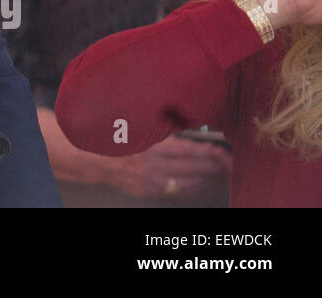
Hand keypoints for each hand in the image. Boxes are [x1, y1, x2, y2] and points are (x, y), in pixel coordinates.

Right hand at [108, 134, 231, 199]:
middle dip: (210, 166)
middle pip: (192, 168)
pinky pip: (179, 193)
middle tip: (222, 163)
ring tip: (212, 173)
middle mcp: (155, 166)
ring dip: (204, 179)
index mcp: (153, 147)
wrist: (104, 166)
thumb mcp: (142, 134)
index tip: (217, 150)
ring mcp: (154, 182)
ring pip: (189, 183)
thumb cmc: (123, 146)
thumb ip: (165, 134)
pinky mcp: (153, 193)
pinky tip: (198, 184)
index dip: (205, 151)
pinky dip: (192, 189)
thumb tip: (190, 133)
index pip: (187, 150)